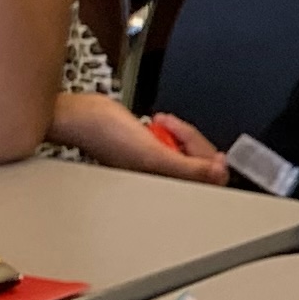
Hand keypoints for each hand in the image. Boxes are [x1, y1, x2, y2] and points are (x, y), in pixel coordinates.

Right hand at [52, 92, 230, 182]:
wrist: (80, 115)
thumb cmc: (105, 135)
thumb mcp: (153, 153)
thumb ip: (189, 168)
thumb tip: (218, 175)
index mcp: (163, 184)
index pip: (205, 181)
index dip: (212, 163)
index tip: (212, 150)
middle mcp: (160, 178)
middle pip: (199, 164)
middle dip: (192, 141)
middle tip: (176, 129)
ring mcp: (154, 164)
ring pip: (186, 150)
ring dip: (180, 133)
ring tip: (164, 123)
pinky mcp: (148, 149)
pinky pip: (173, 141)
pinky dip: (171, 130)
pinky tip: (158, 123)